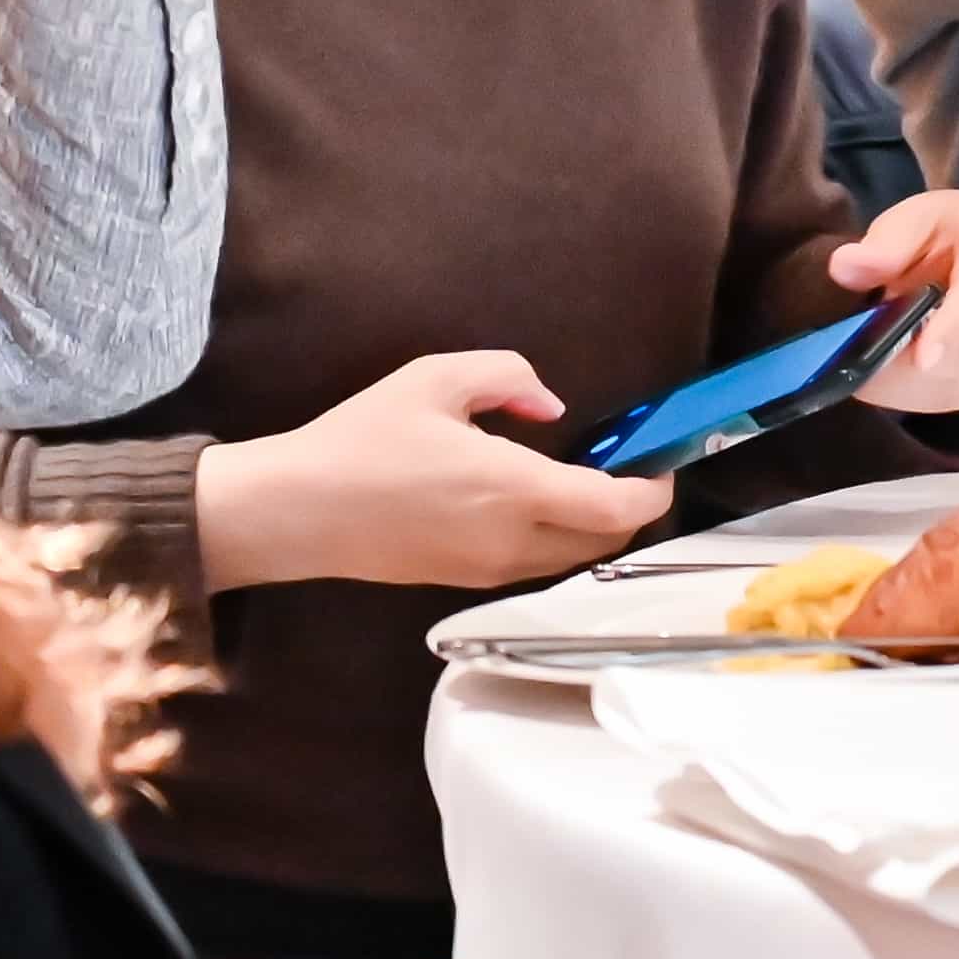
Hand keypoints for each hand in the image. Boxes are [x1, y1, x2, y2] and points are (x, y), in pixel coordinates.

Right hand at [189, 348, 668, 590]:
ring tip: (584, 480)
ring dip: (592, 527)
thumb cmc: (361, 441)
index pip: (616, 509)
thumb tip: (550, 406)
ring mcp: (487, 570)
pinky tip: (535, 501)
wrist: (296, 512)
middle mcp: (511, 542)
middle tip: (628, 467)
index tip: (662, 464)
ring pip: (570, 559)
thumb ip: (508, 377)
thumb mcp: (436, 378)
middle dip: (630, 510)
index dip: (652, 491)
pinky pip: (533, 565)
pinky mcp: (462, 581)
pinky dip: (555, 539)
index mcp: (514, 492)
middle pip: (604, 543)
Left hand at [831, 188, 958, 413]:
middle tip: (854, 363)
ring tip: (865, 369)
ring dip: (908, 383)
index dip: (952, 329)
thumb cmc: (940, 232)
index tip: (922, 359)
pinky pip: (957, 394)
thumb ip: (881, 245)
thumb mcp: (908, 221)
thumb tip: (846, 266)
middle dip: (907, 363)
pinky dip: (915, 393)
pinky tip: (887, 378)